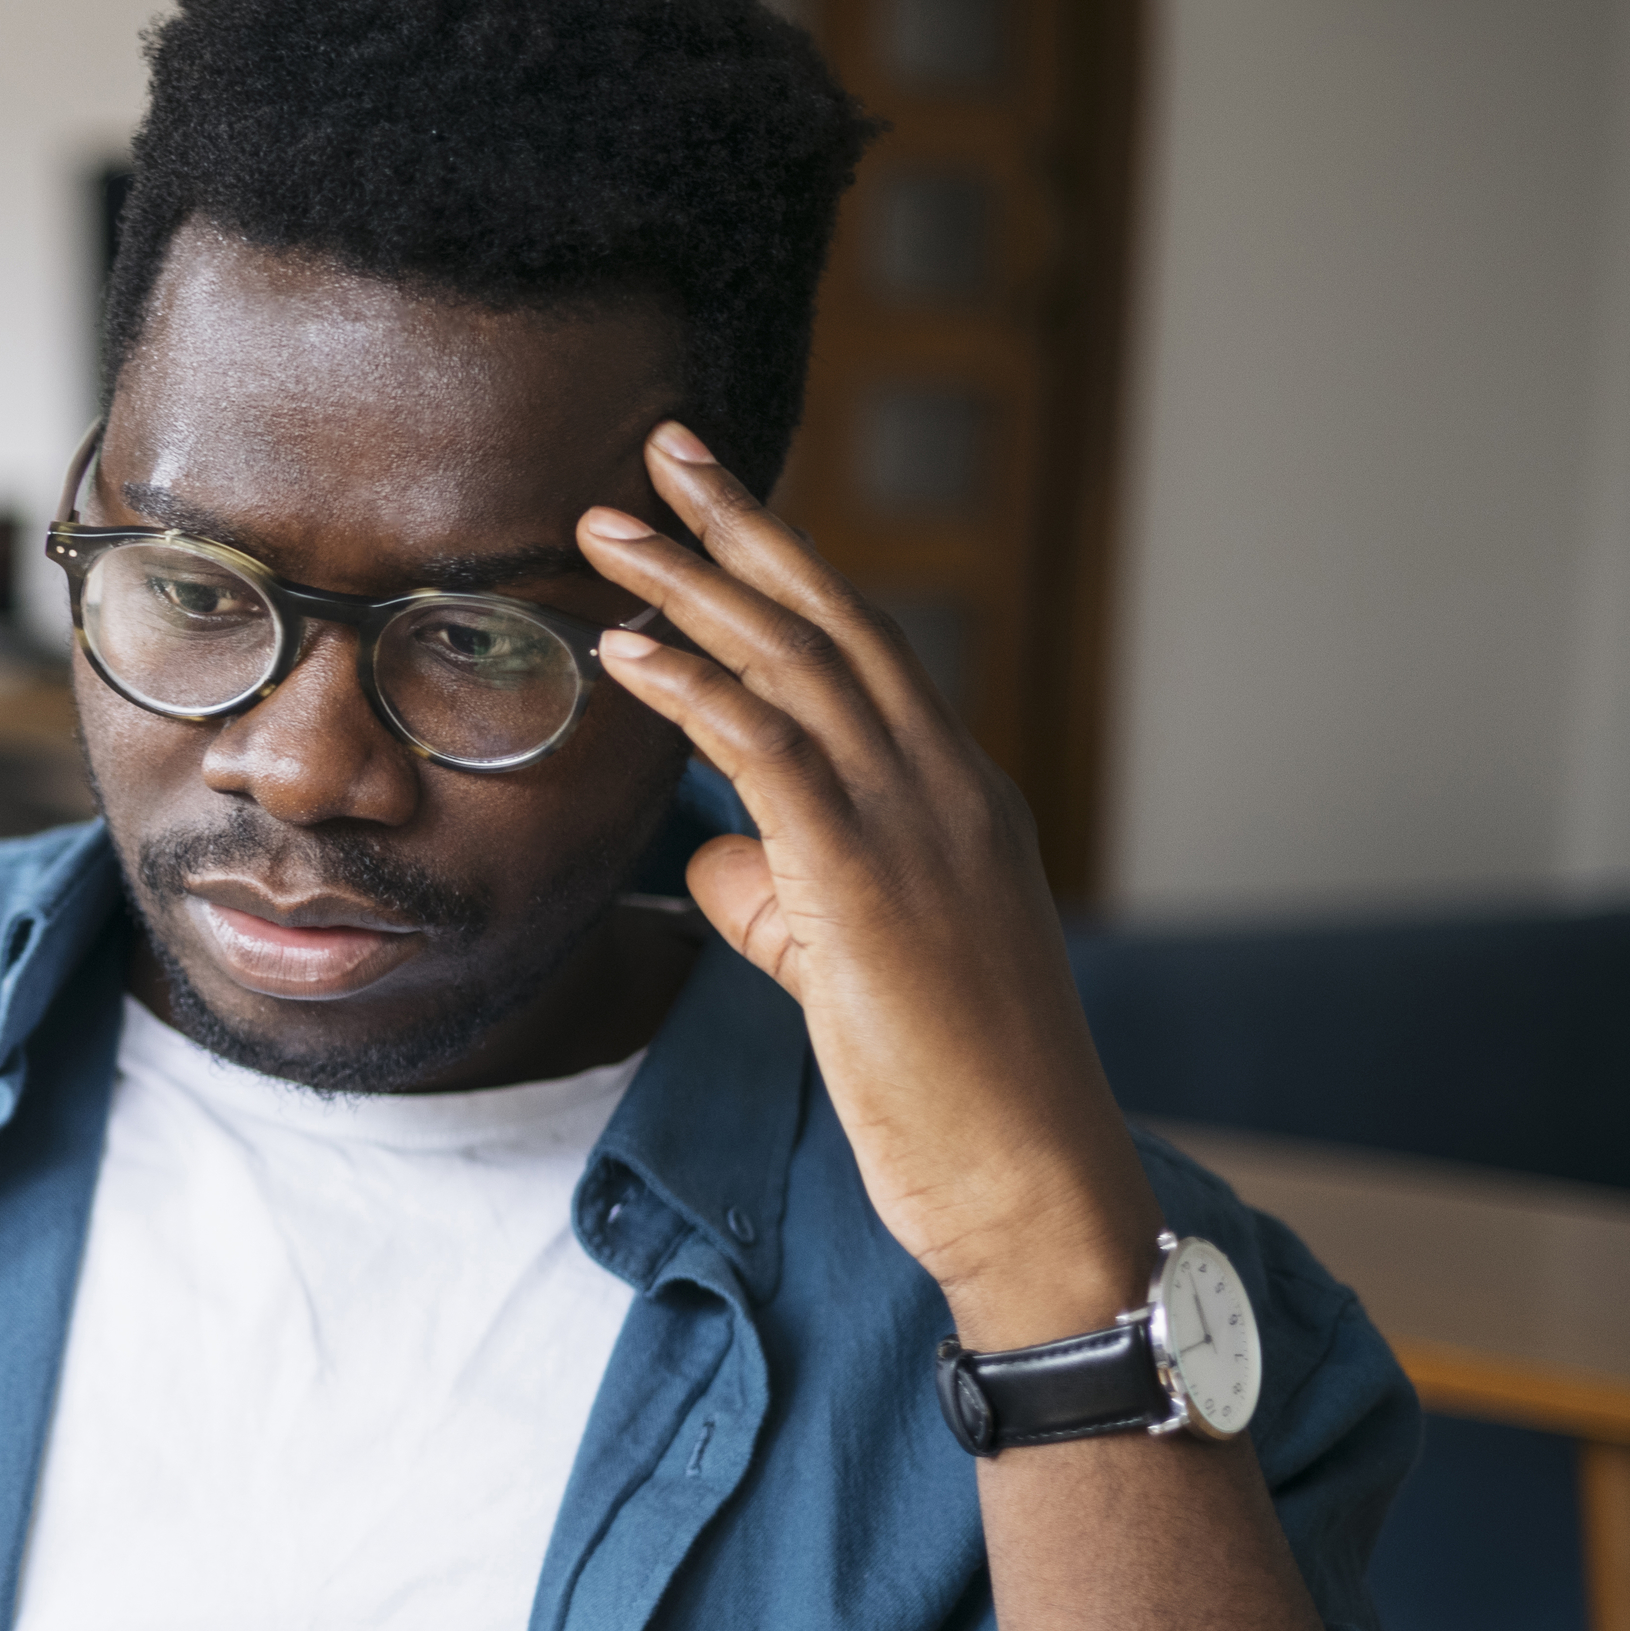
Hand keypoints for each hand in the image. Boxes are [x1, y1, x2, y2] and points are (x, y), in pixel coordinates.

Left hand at [577, 424, 1157, 1343]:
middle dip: (739, 527)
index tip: (708, 499)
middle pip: (830, 618)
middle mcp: (945, 785)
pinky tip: (625, 650)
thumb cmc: (943, 1092)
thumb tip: (715, 845)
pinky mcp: (868, 884)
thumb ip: (783, 893)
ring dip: (691, 585)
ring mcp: (917, 826)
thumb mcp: (847, 969)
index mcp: (954, 796)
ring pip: (796, 665)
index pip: (859, 648)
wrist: (1028, 1182)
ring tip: (602, 526)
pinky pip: (771, 755)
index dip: (780, 566)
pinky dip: (694, 689)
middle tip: (657, 449)